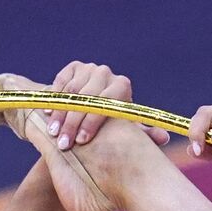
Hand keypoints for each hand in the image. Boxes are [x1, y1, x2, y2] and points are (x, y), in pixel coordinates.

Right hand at [43, 61, 171, 149]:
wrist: (85, 113)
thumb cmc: (108, 127)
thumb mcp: (124, 132)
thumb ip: (142, 135)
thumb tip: (165, 138)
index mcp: (122, 87)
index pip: (106, 103)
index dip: (92, 123)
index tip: (82, 141)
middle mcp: (107, 73)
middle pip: (87, 98)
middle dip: (73, 123)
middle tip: (63, 143)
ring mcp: (89, 68)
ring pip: (72, 91)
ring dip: (60, 114)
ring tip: (53, 133)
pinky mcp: (73, 67)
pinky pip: (61, 81)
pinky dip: (54, 97)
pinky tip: (47, 113)